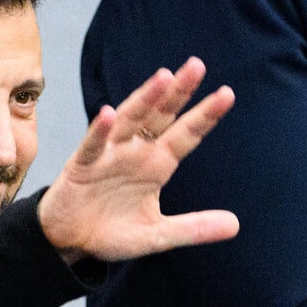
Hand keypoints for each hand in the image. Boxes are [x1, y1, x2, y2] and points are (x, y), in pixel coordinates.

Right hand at [39, 57, 238, 263]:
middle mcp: (135, 152)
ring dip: (144, 99)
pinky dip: (100, 130)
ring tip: (163, 77)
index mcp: (157, 164)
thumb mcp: (158, 235)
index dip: (205, 115)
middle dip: (178, 92)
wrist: (71, 242)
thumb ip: (194, 228)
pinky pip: (92, 145)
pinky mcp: (81, 165)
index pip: (186, 134)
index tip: (227, 95)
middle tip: (197, 65)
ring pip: (128, 120)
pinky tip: (108, 114)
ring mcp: (108, 154)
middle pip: (160, 116)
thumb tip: (236, 225)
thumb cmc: (112, 231)